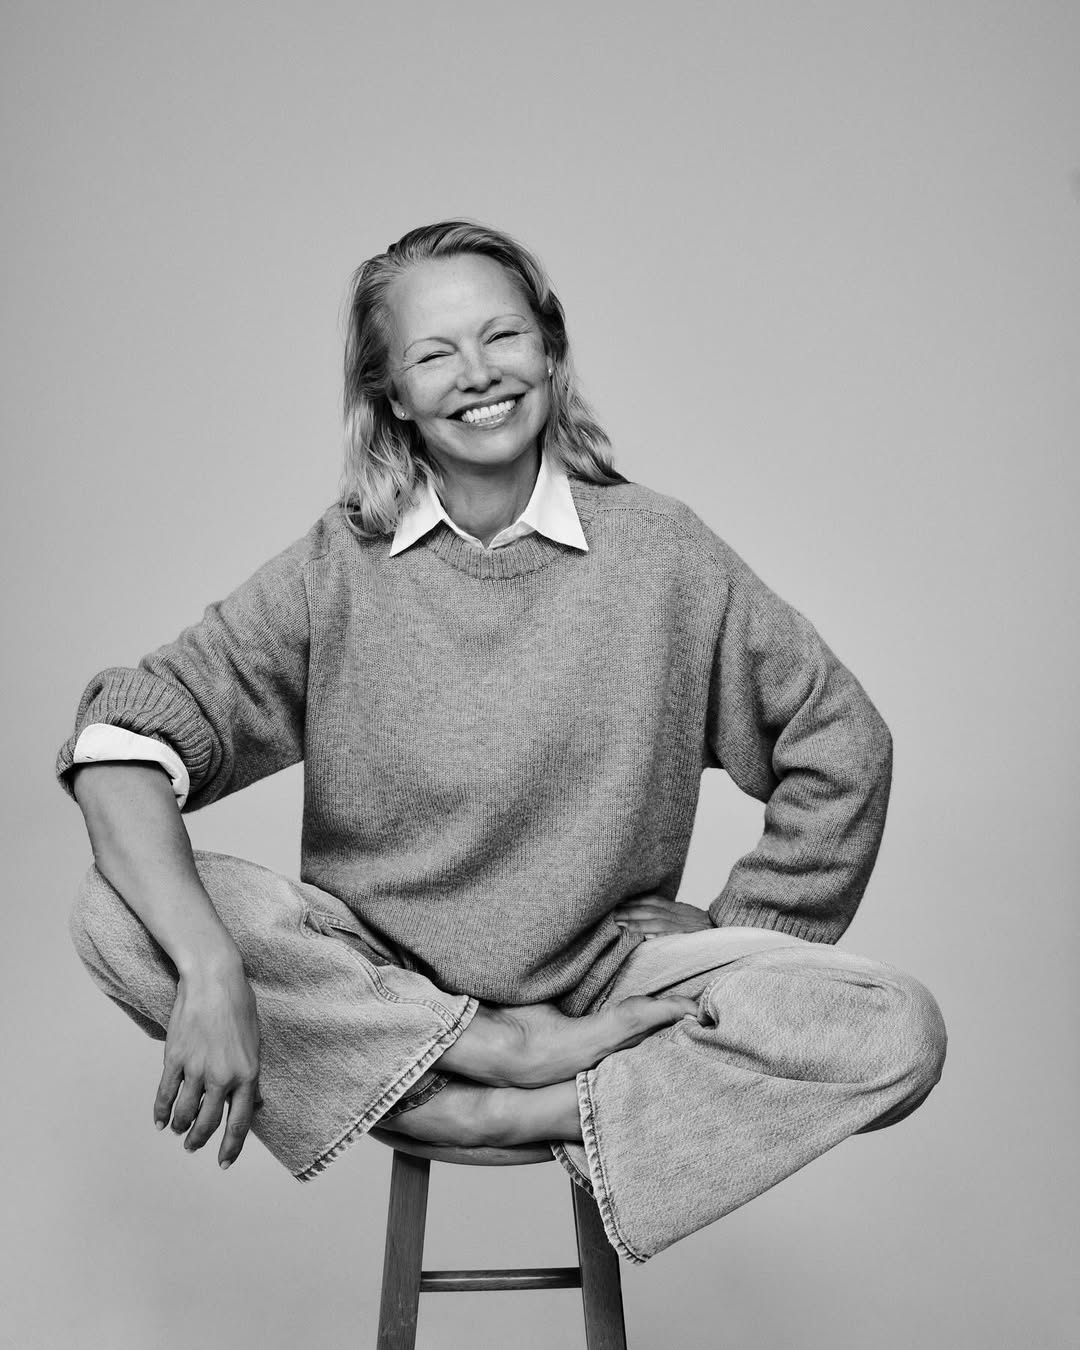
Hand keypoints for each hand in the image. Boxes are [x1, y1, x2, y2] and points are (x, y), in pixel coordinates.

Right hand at [154, 959, 260, 1169]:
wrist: (214, 979)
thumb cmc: (239, 1005)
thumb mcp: (255, 1041)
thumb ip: (252, 1075)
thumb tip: (256, 1102)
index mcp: (248, 1074)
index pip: (239, 1123)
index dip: (231, 1147)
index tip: (224, 1162)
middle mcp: (223, 1077)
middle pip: (208, 1123)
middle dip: (200, 1140)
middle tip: (194, 1147)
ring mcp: (196, 1069)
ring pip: (185, 1114)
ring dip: (181, 1128)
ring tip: (180, 1132)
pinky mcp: (175, 1059)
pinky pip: (166, 1095)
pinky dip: (161, 1113)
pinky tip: (161, 1122)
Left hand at [612, 893, 712, 938]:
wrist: (728, 931)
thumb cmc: (706, 929)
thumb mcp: (687, 917)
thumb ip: (669, 915)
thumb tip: (647, 920)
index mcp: (678, 908)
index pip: (652, 900)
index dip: (634, 901)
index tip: (616, 902)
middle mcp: (679, 914)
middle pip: (649, 909)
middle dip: (629, 911)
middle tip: (610, 915)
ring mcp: (684, 925)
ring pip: (656, 920)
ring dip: (636, 923)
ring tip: (618, 926)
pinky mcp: (688, 937)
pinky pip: (671, 934)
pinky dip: (656, 934)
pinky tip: (642, 936)